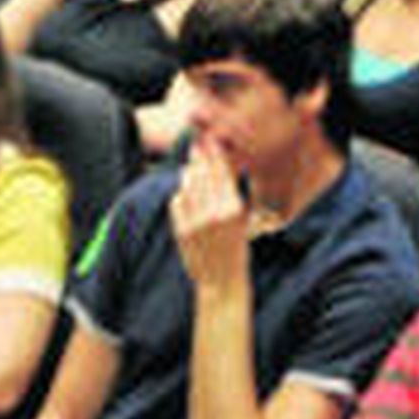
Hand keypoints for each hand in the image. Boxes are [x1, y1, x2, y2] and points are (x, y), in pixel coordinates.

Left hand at [171, 133, 247, 285]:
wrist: (222, 280)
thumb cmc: (235, 246)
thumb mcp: (241, 217)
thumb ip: (232, 192)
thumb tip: (221, 164)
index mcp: (234, 207)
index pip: (222, 171)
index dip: (215, 152)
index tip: (211, 139)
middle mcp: (215, 212)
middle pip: (203, 173)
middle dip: (200, 156)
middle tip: (196, 143)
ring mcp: (196, 221)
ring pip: (188, 184)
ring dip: (189, 173)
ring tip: (191, 167)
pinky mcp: (182, 230)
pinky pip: (177, 201)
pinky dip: (181, 194)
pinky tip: (186, 193)